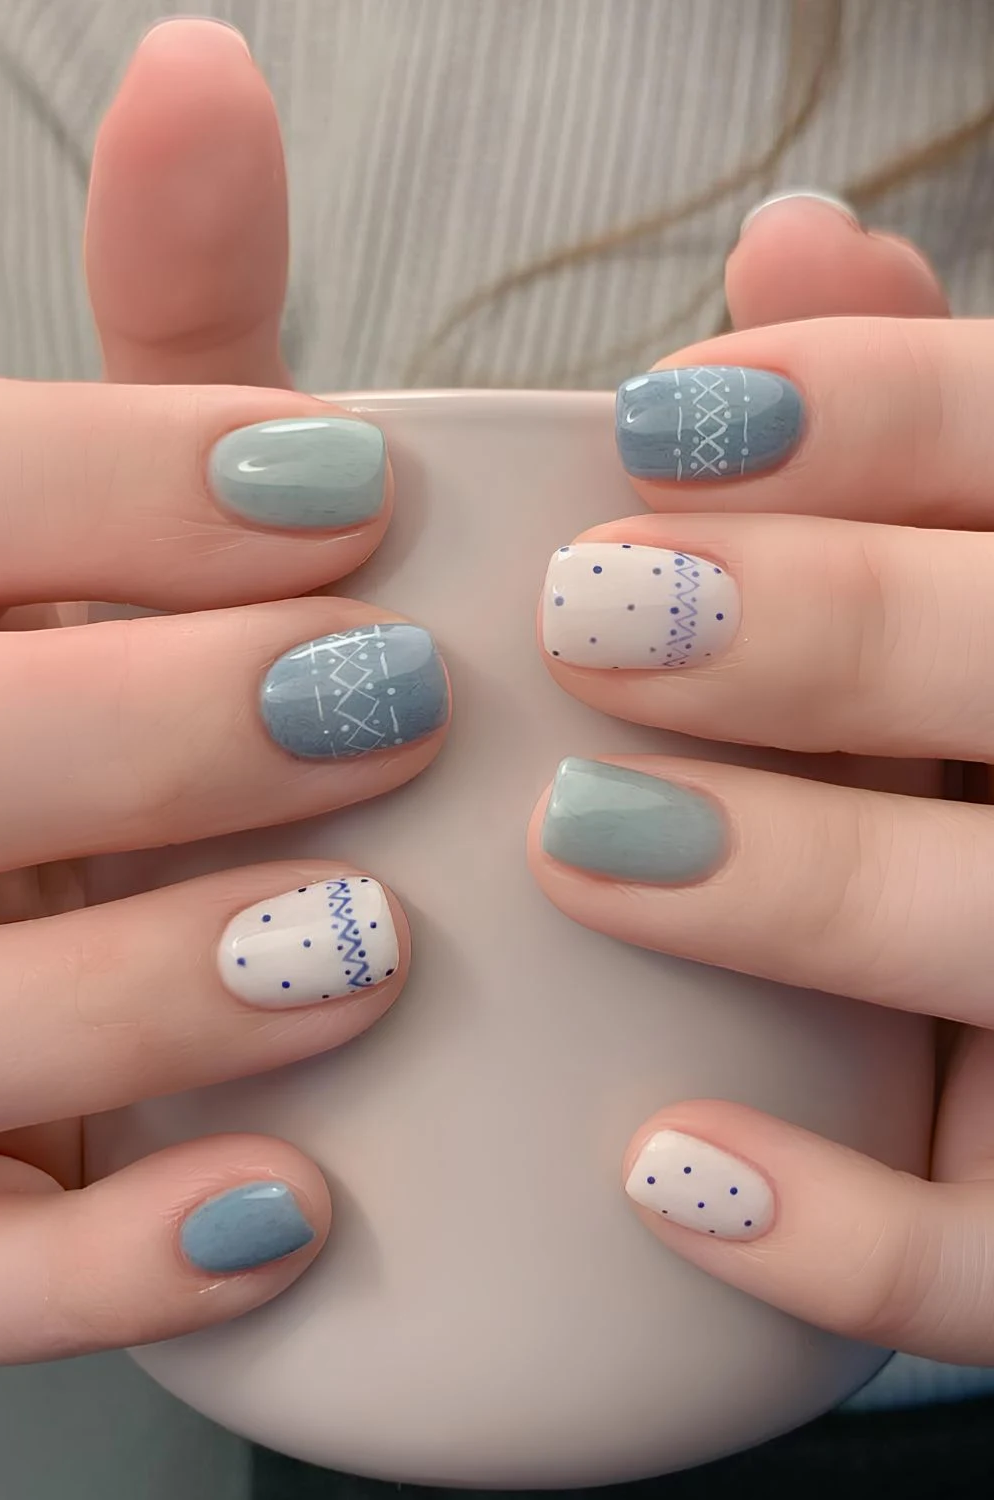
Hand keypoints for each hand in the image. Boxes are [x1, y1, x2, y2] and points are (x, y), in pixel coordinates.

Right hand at [0, 20, 445, 1362]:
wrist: (27, 927)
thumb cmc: (100, 710)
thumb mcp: (114, 535)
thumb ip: (164, 342)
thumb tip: (203, 76)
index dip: (121, 488)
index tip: (351, 483)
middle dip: (154, 724)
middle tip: (384, 694)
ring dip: (139, 989)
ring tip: (358, 950)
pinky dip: (109, 1260)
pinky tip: (283, 1211)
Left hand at [529, 193, 993, 1365]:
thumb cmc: (983, 715)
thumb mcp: (975, 551)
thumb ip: (906, 406)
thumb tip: (794, 241)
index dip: (883, 409)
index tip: (658, 421)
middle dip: (836, 632)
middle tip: (596, 617)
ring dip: (811, 886)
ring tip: (581, 837)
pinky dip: (852, 1236)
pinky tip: (664, 1170)